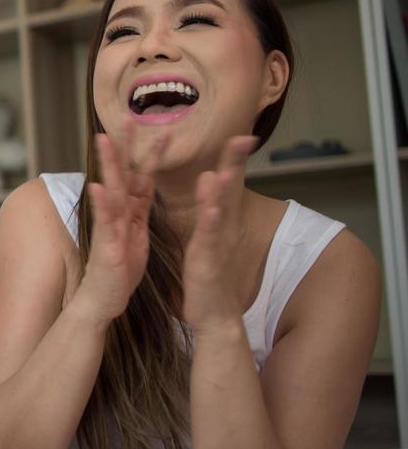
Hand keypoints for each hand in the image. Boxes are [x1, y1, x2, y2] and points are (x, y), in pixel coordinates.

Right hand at [74, 124, 169, 322]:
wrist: (104, 300)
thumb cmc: (120, 271)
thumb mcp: (136, 236)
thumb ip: (138, 211)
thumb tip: (142, 188)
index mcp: (130, 211)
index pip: (141, 175)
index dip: (151, 152)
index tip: (163, 129)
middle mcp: (117, 214)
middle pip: (122, 172)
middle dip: (125, 145)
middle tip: (126, 116)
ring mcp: (109, 227)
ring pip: (109, 189)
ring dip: (107, 164)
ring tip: (103, 140)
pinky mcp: (105, 244)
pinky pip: (103, 221)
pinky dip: (100, 203)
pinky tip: (98, 186)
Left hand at [182, 136, 254, 332]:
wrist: (214, 314)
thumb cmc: (208, 273)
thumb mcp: (208, 237)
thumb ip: (211, 210)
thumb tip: (211, 180)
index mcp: (217, 220)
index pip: (225, 184)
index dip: (232, 159)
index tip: (240, 134)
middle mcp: (221, 229)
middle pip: (229, 191)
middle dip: (235, 165)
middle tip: (242, 138)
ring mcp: (216, 245)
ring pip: (219, 214)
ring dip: (221, 192)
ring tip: (222, 170)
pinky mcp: (207, 262)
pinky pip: (208, 241)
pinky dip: (210, 224)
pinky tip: (211, 210)